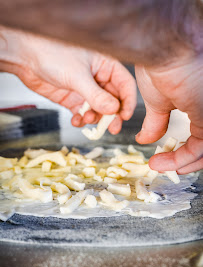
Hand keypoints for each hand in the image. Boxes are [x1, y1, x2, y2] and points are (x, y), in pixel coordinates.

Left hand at [0, 27, 135, 134]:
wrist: (26, 57)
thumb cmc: (53, 54)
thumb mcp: (78, 75)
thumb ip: (96, 95)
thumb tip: (113, 110)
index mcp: (105, 65)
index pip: (125, 85)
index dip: (127, 101)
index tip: (125, 116)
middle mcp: (98, 78)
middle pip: (113, 100)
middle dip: (112, 115)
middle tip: (112, 128)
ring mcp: (85, 90)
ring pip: (98, 109)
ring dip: (95, 118)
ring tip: (87, 119)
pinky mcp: (73, 99)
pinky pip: (82, 113)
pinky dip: (81, 119)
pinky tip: (76, 120)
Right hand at [135, 53, 202, 173]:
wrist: (161, 54)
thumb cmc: (159, 68)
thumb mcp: (156, 103)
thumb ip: (155, 123)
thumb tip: (144, 138)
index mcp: (198, 102)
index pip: (196, 133)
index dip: (179, 149)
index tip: (159, 156)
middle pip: (202, 144)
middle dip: (183, 159)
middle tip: (163, 165)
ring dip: (182, 162)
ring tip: (160, 166)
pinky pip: (201, 147)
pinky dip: (182, 159)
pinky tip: (162, 163)